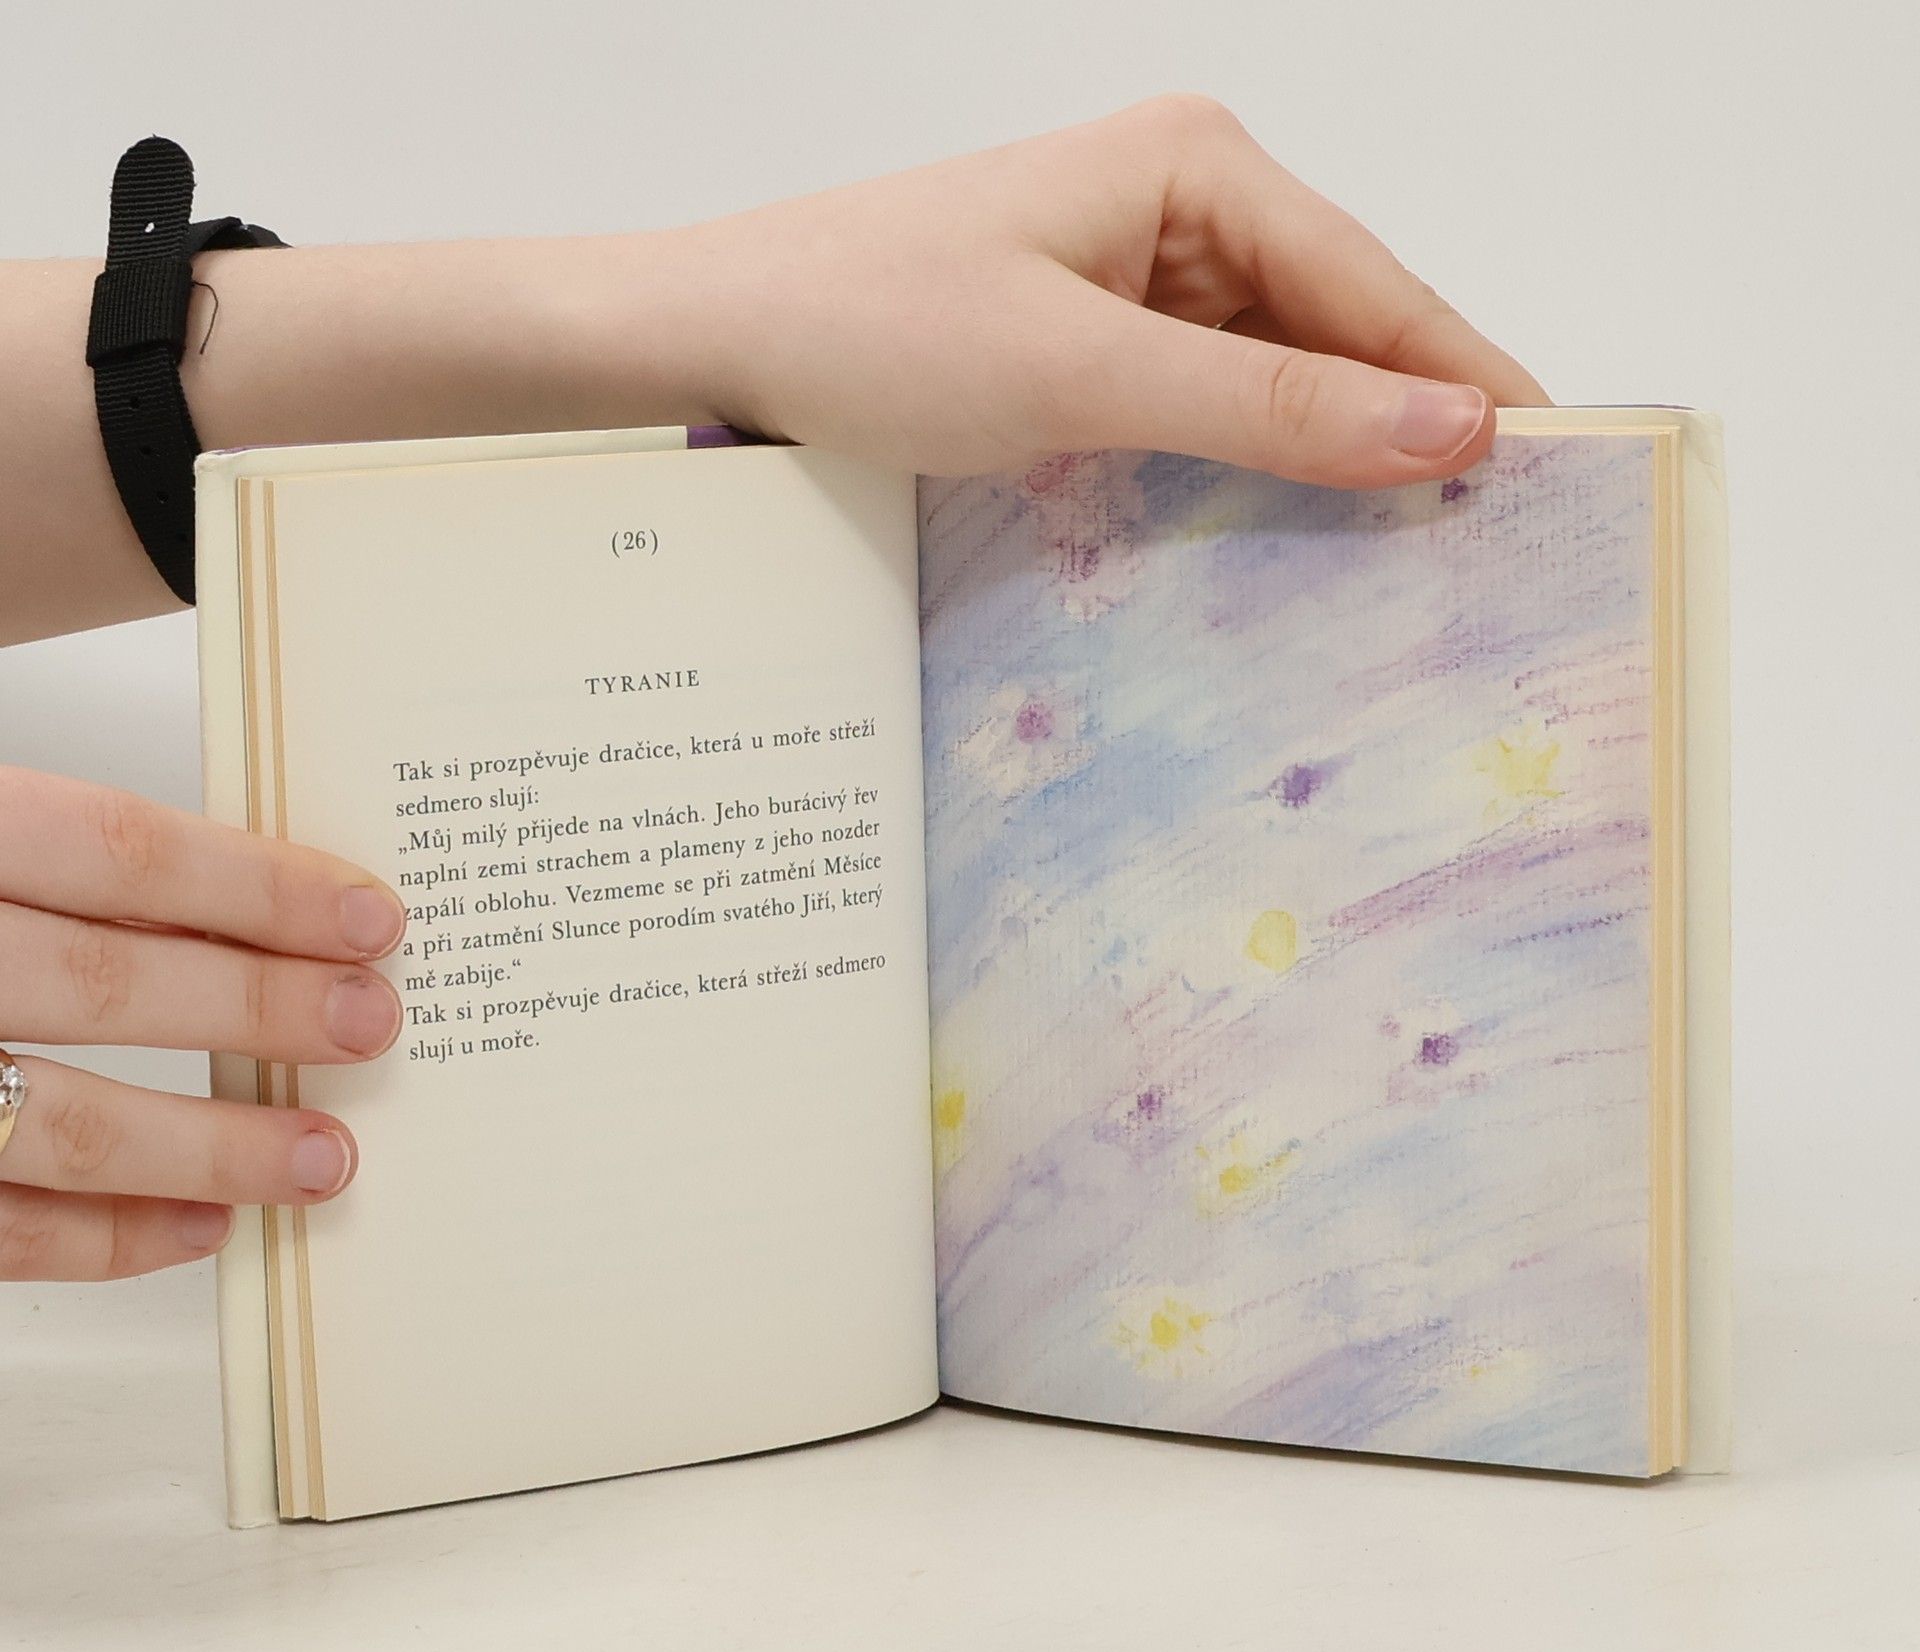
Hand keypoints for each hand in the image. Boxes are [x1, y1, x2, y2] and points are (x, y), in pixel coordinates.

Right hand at [0, 767, 404, 1280]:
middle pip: (105, 982)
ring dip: (213, 1147)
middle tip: (375, 1024)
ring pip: (62, 1125)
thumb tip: (241, 897)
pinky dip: (104, 1237)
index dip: (258, 887)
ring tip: (327, 1159)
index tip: (370, 917)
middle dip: (260, 1007)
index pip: (115, 852)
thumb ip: (63, 854)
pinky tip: (201, 1225)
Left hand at [662, 94, 1549, 488]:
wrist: (718, 337)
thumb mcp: (1086, 373)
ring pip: (1277, 377)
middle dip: (1404, 427)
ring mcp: (1137, 275)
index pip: (1374, 285)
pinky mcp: (1094, 340)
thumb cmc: (876, 324)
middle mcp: (1183, 206)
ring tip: (1408, 563)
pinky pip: (1207, 406)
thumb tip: (1448, 433)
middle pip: (1338, 329)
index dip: (1465, 383)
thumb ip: (1269, 408)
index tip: (1553, 475)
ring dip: (1328, 458)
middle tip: (1488, 549)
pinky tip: (1285, 535)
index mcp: (1199, 167)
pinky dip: (1247, 467)